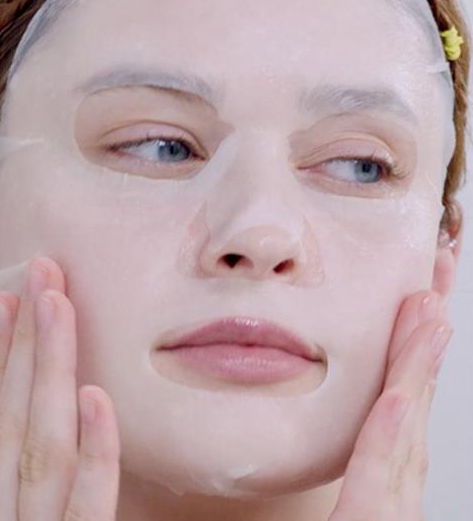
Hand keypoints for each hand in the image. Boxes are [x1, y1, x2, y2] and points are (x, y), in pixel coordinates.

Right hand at [0, 257, 120, 519]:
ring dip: (47, 367)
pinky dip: (94, 449)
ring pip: (42, 440)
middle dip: (23, 339)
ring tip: (55, 304)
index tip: (7, 300)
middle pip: (13, 415)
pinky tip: (95, 395)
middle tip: (40, 271)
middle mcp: (2, 514)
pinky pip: (90, 499)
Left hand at [328, 290, 452, 520]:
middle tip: (435, 280)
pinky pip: (377, 472)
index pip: (402, 399)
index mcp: (385, 472)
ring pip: (405, 423)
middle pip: (414, 398)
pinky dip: (389, 432)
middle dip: (427, 338)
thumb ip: (348, 461)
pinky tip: (396, 396)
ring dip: (417, 367)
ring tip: (430, 311)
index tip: (420, 298)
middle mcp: (396, 482)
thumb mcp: (342, 500)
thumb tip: (352, 409)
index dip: (414, 349)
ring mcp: (391, 506)